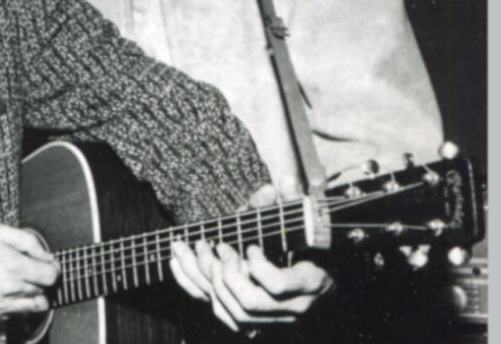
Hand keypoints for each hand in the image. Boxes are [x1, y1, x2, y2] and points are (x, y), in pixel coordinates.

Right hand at [0, 225, 59, 321]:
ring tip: (19, 284)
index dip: (52, 270)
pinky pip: (15, 315)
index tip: (47, 266)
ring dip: (32, 296)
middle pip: (43, 291)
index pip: (51, 277)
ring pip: (34, 307)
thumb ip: (29, 242)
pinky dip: (15, 305)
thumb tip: (48, 257)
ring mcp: (0, 305)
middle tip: (28, 271)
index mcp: (13, 265)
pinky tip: (3, 292)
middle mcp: (9, 288)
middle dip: (40, 281)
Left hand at [169, 179, 333, 333]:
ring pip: (233, 313)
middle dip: (228, 274)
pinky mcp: (253, 319)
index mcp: (308, 282)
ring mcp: (272, 317)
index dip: (259, 267)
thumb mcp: (307, 223)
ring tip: (198, 248)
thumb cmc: (314, 246)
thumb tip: (284, 180)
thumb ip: (294, 202)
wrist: (321, 278)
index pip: (277, 285)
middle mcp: (291, 307)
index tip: (251, 247)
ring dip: (207, 279)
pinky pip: (221, 314)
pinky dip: (194, 287)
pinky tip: (179, 262)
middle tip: (219, 248)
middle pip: (249, 303)